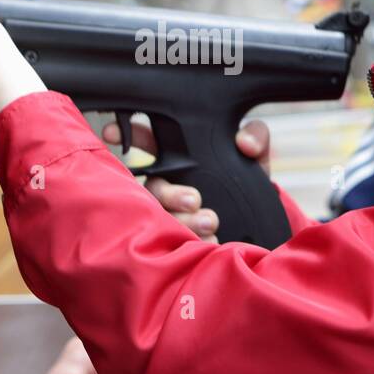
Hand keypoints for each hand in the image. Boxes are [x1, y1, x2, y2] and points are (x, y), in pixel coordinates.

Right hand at [101, 118, 270, 242]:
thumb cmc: (247, 183)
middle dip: (168, 193)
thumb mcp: (256, 157)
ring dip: (185, 220)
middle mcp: (171, 185)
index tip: (111, 132)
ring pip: (163, 216)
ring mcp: (173, 214)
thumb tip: (244, 143)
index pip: (149, 142)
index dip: (128, 133)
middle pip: (153, 186)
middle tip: (193, 199)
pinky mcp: (181, 238)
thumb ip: (256, 136)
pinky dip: (193, 241)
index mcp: (182, 158)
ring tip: (212, 222)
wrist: (263, 226)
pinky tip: (212, 242)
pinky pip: (175, 241)